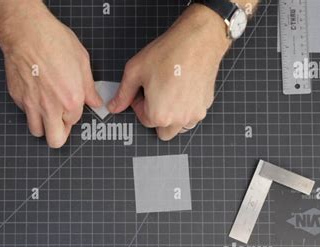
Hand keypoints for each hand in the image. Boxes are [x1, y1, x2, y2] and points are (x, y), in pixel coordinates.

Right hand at [0, 0, 101, 147]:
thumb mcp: (82, 62)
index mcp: (71, 99)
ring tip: (47, 111)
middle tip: (61, 122)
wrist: (26, 33)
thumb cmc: (53, 41)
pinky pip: (25, 113)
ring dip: (43, 125)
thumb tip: (95, 100)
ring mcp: (32, 104)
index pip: (74, 121)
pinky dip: (30, 109)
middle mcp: (51, 107)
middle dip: (59, 134)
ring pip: (37, 132)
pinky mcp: (18, 98)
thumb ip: (89, 87)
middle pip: (55, 140)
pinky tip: (35, 94)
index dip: (74, 114)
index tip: (72, 105)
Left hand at [108, 4, 230, 140]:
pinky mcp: (205, 105)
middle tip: (156, 95)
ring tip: (170, 92)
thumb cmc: (168, 54)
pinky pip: (193, 115)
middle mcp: (178, 119)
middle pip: (163, 131)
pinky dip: (187, 108)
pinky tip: (183, 88)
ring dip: (173, 116)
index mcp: (158, 115)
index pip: (145, 121)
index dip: (141, 105)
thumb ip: (123, 94)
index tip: (144, 91)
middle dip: (157, 117)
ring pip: (179, 126)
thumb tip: (114, 107)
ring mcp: (195, 113)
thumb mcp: (135, 72)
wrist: (197, 40)